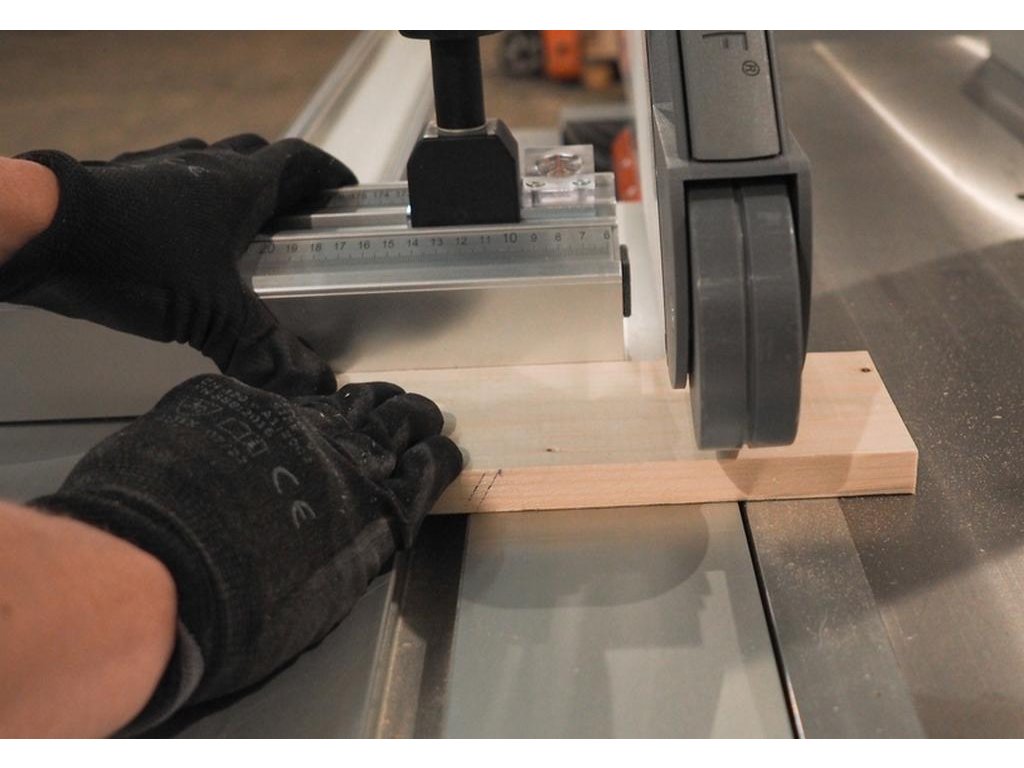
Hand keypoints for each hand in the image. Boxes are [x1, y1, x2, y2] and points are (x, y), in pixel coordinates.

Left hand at [0, 136, 355, 395]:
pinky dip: (181, 197)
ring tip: (238, 224)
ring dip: (230, 185)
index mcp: (237, 187)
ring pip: (206, 163)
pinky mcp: (116, 182)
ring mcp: (155, 168)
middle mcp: (200, 167)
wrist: (42, 234)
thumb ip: (263, 348)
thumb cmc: (132, 259)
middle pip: (255, 157)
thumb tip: (312, 383)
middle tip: (295, 213)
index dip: (326, 175)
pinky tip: (175, 234)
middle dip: (282, 181)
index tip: (343, 191)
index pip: (298, 163)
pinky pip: (162, 177)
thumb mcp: (212, 314)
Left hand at [31, 374, 461, 730]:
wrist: (162, 566)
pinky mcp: (236, 402)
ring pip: (344, 399)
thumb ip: (349, 554)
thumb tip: (350, 540)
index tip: (441, 451)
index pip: (427, 469)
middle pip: (396, 419)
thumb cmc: (245, 612)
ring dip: (364, 399)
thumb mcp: (324, 596)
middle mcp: (345, 453)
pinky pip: (272, 398)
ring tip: (374, 396)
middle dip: (413, 415)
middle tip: (419, 413)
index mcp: (376, 507)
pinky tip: (285, 411)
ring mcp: (291, 420)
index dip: (436, 458)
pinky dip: (289, 406)